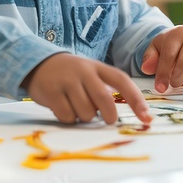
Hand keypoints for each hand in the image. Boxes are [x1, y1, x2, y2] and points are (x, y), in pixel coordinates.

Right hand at [22, 53, 151, 124]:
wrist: (36, 63)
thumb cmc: (69, 74)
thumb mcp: (89, 73)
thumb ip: (105, 88)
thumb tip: (124, 112)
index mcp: (96, 67)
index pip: (121, 81)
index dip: (136, 100)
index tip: (146, 117)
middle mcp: (83, 71)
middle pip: (105, 99)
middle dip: (109, 115)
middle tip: (107, 119)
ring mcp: (66, 81)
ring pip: (86, 112)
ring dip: (85, 117)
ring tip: (77, 108)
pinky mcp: (51, 92)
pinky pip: (68, 116)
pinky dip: (69, 119)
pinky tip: (63, 108)